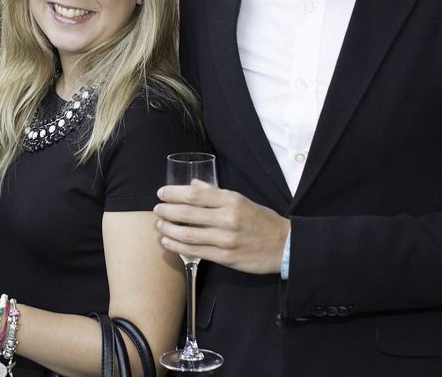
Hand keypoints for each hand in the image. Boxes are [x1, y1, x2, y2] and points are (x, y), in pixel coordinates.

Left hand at [154, 181, 289, 274]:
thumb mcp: (242, 200)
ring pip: (189, 234)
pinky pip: (196, 251)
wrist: (285, 246)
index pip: (195, 194)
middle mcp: (228, 218)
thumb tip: (193, 184)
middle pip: (188, 214)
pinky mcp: (226, 257)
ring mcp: (226, 239)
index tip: (161, 193)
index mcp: (232, 200)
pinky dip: (177, 246)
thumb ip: (216, 193)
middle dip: (167, 210)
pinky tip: (167, 241)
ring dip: (169, 229)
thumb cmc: (262, 221)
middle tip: (156, 209)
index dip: (174, 193)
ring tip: (158, 224)